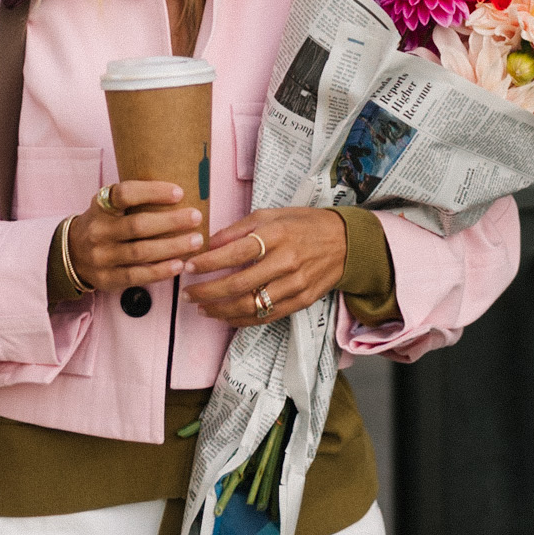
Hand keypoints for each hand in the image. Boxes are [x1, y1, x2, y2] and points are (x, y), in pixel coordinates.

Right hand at [65, 181, 204, 292]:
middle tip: (195, 217)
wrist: (72, 254)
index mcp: (100, 207)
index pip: (125, 194)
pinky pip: (137, 276)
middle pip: (138, 225)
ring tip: (196, 241)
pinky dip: (160, 271)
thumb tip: (179, 193)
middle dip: (171, 221)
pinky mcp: (107, 279)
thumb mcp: (108, 206)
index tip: (179, 192)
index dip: (153, 192)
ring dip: (172, 247)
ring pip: (140, 252)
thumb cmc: (103, 224)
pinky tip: (179, 264)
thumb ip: (134, 200)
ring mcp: (101, 257)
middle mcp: (99, 231)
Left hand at [183, 208, 346, 325]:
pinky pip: (267, 316)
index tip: (189, 267)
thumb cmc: (303, 224)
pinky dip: (242, 320)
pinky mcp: (302, 301)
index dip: (209, 262)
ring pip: (251, 304)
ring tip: (202, 307)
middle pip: (239, 283)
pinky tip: (225, 316)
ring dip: (221, 310)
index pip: (236, 252)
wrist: (345, 242)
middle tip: (188, 293)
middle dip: (208, 291)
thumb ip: (239, 228)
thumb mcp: (272, 214)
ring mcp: (295, 284)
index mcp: (277, 234)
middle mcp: (286, 260)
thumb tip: (209, 244)